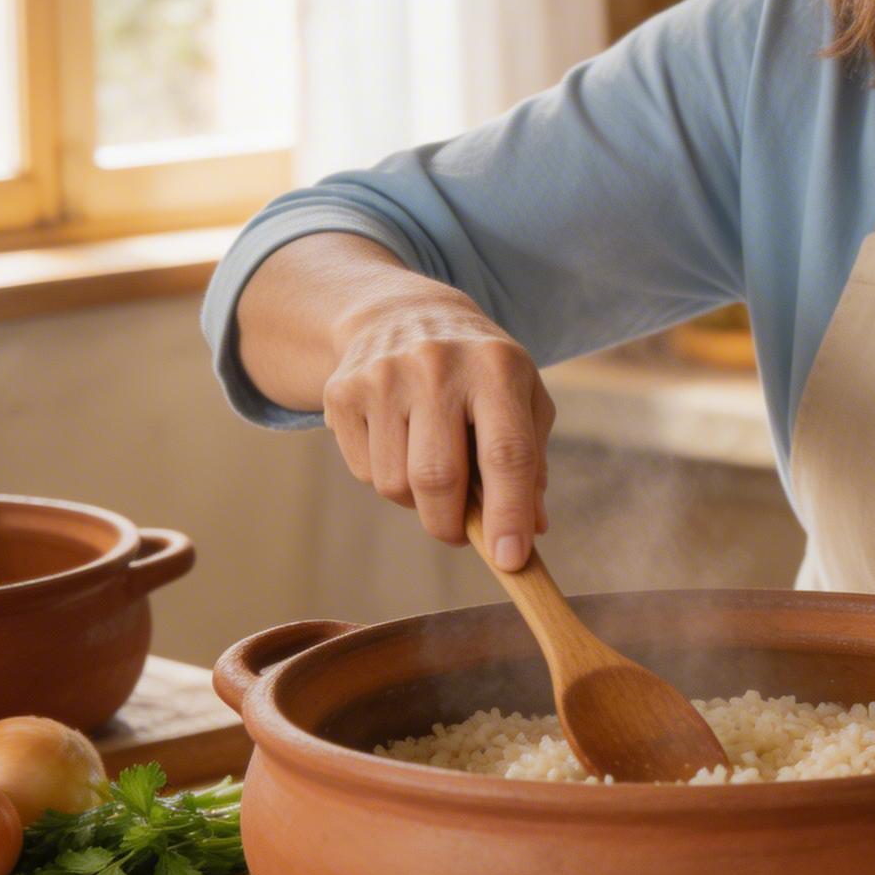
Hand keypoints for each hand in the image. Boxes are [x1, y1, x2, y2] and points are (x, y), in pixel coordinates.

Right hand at [320, 286, 553, 568]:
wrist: (402, 314)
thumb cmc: (478, 370)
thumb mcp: (522, 398)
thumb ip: (532, 464)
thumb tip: (532, 530)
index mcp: (497, 367)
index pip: (506, 453)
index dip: (509, 514)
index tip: (511, 561)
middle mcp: (437, 366)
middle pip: (439, 478)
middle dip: (452, 525)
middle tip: (462, 532)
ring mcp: (382, 376)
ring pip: (395, 484)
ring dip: (419, 502)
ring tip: (433, 470)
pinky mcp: (342, 392)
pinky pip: (364, 472)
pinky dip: (387, 478)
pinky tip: (400, 445)